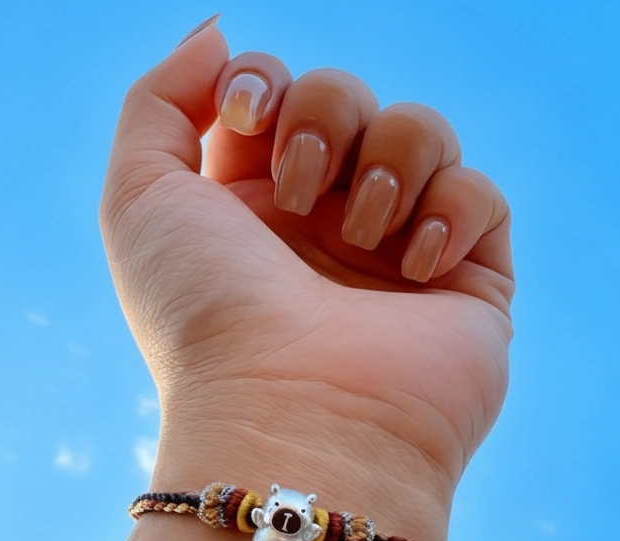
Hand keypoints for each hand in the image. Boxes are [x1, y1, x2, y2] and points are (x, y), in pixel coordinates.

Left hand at [99, 20, 513, 529]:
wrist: (289, 422)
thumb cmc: (206, 319)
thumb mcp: (139, 198)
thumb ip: (160, 99)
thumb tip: (223, 37)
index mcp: (251, 210)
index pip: (277, 97)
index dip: (268, 82)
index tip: (248, 118)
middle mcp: (323, 230)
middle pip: (348, 101)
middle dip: (325, 117)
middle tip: (301, 190)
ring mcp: (396, 257)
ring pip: (420, 133)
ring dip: (389, 161)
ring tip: (361, 236)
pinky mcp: (465, 286)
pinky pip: (480, 197)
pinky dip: (451, 212)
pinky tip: (414, 269)